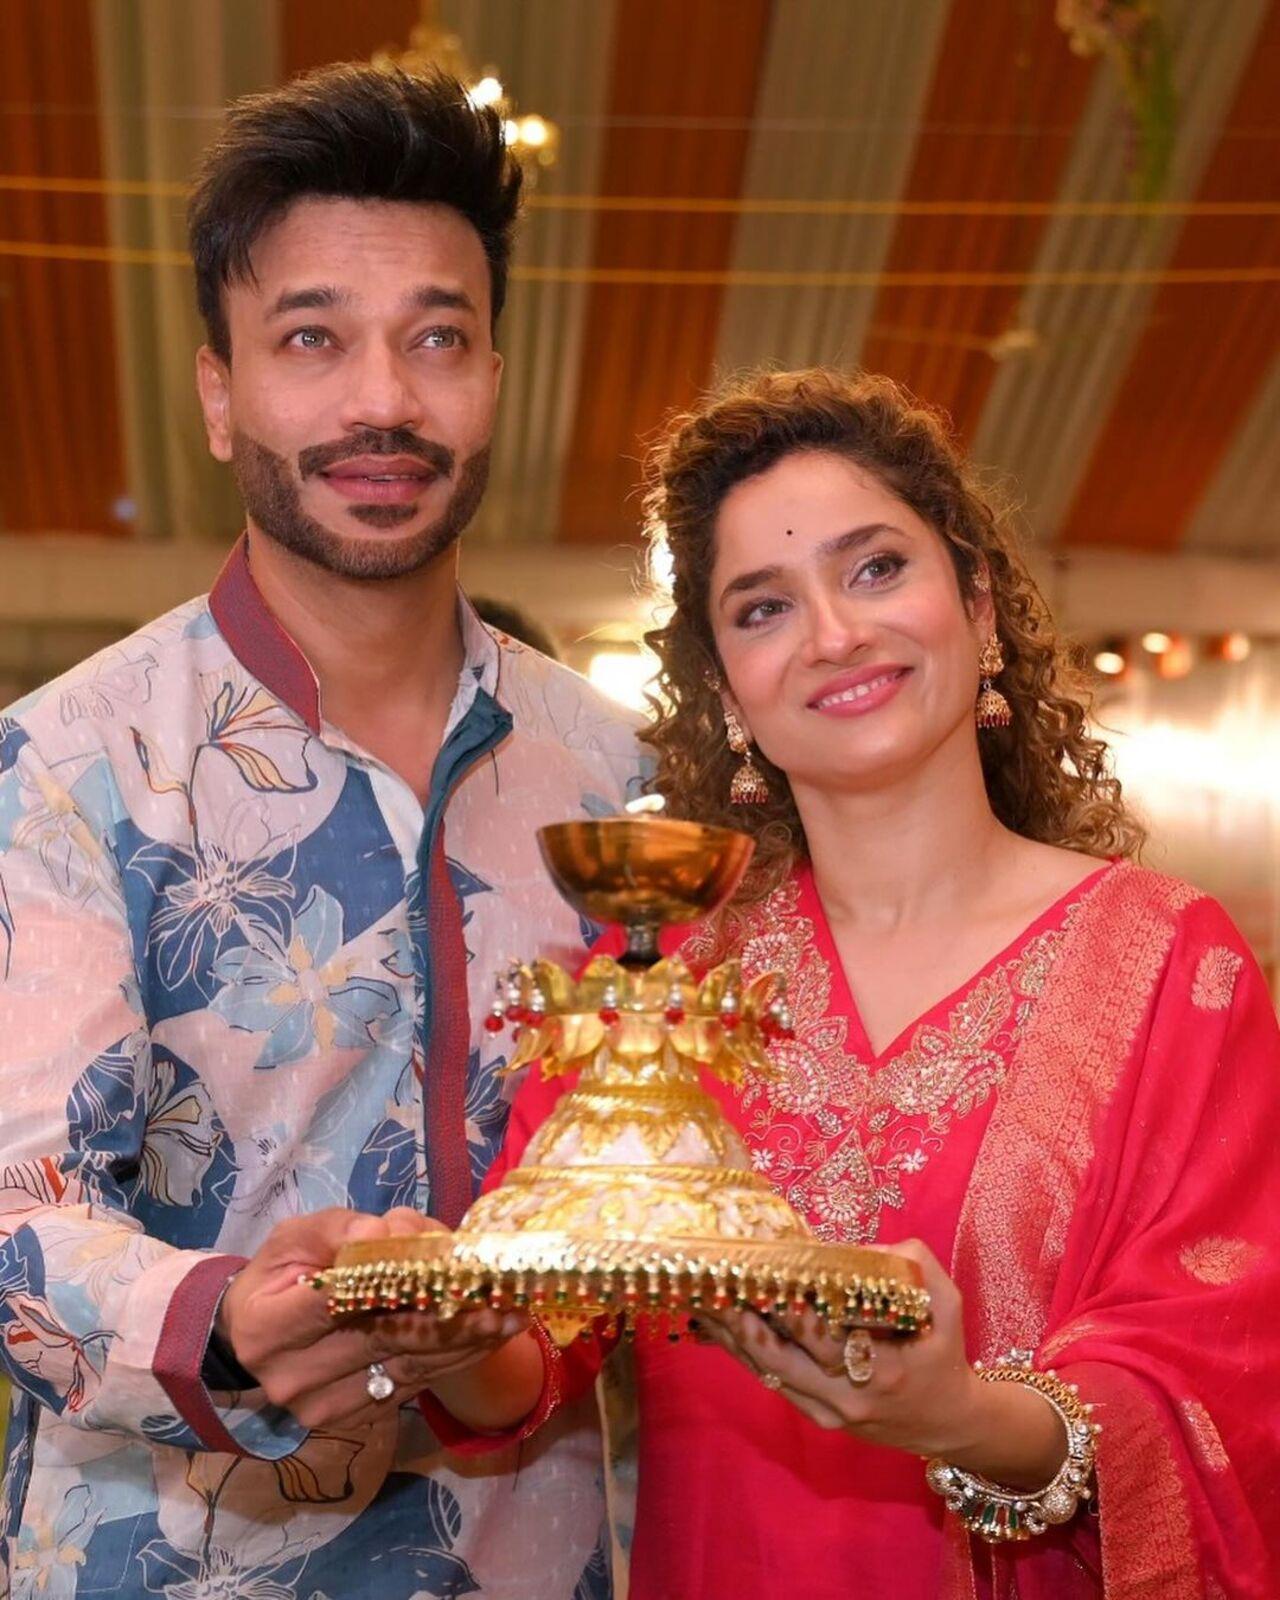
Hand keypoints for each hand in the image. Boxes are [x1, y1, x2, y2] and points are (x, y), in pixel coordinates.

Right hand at [216, 1207, 527, 1430]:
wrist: (252, 1339)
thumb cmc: (280, 1275)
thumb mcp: (298, 1237)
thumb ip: (342, 1230)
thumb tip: (390, 1235)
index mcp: (269, 1326)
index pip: (341, 1300)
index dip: (401, 1282)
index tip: (452, 1266)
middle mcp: (295, 1376)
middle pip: (388, 1336)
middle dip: (454, 1312)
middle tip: (508, 1292)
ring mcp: (326, 1406)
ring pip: (411, 1365)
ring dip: (468, 1340)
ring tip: (515, 1313)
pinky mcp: (356, 1417)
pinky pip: (416, 1383)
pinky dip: (456, 1357)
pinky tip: (492, 1336)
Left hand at [695, 1239, 1064, 1484]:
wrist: (950, 1422)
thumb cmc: (945, 1356)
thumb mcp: (948, 1307)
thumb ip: (917, 1267)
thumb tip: (868, 1247)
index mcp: (882, 1372)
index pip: (826, 1341)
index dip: (791, 1313)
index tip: (764, 1281)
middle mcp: (849, 1399)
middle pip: (782, 1361)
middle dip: (743, 1324)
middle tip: (713, 1288)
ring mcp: (829, 1413)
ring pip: (770, 1374)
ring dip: (733, 1339)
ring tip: (701, 1302)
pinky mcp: (818, 1417)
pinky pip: (774, 1383)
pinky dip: (745, 1354)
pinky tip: (718, 1329)